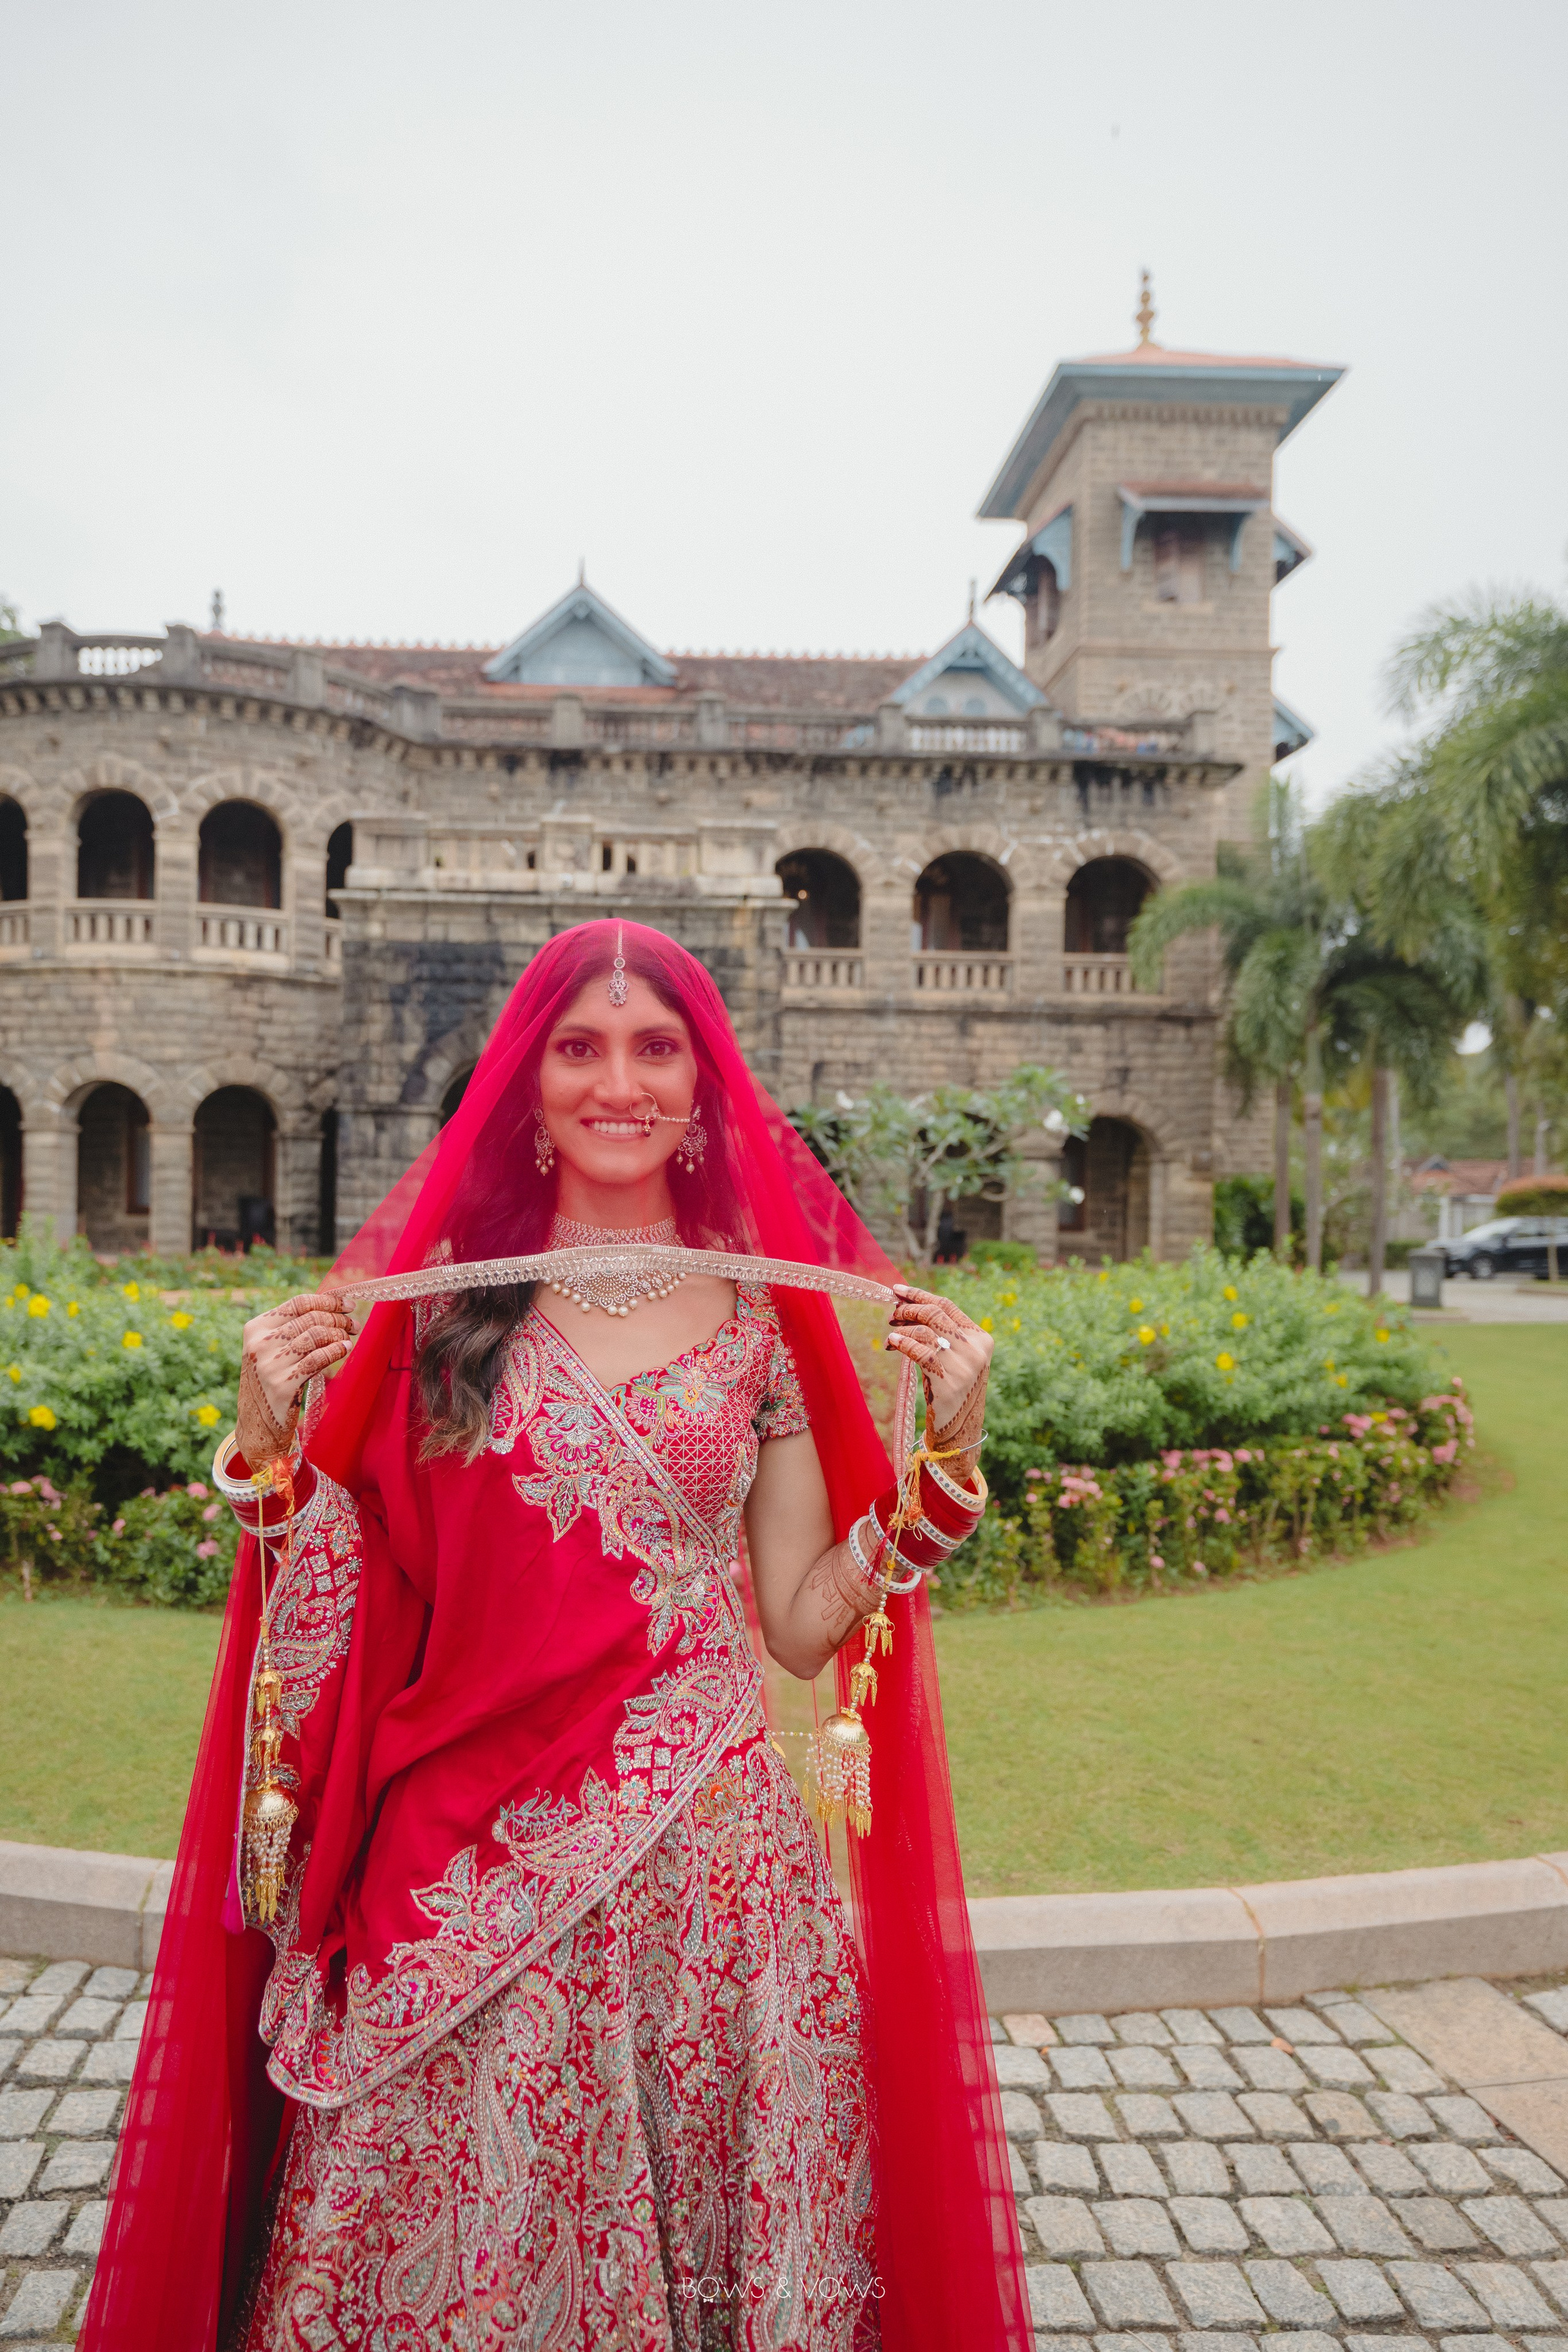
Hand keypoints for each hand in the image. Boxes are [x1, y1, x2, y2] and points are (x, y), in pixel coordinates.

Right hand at [237, 1292, 354, 1464]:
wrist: (257, 1425)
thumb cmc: (271, 1382)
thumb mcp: (271, 1351)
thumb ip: (293, 1329)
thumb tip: (332, 1307)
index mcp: (255, 1328)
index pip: (298, 1303)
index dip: (328, 1300)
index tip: (348, 1304)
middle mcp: (259, 1344)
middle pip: (310, 1319)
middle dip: (338, 1319)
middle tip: (354, 1324)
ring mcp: (269, 1365)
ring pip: (315, 1336)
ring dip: (339, 1334)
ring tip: (349, 1338)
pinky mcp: (282, 1384)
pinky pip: (317, 1359)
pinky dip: (335, 1351)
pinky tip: (344, 1350)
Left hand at [883, 1285, 992, 1479]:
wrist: (958, 1429)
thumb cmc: (951, 1390)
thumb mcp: (954, 1358)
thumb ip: (942, 1335)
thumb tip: (906, 1307)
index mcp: (981, 1338)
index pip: (947, 1306)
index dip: (919, 1295)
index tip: (897, 1290)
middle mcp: (976, 1349)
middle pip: (935, 1314)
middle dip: (908, 1310)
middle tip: (891, 1316)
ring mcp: (964, 1365)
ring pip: (926, 1330)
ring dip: (902, 1328)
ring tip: (890, 1334)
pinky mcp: (949, 1381)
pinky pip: (920, 1352)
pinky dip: (903, 1343)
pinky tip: (892, 1343)